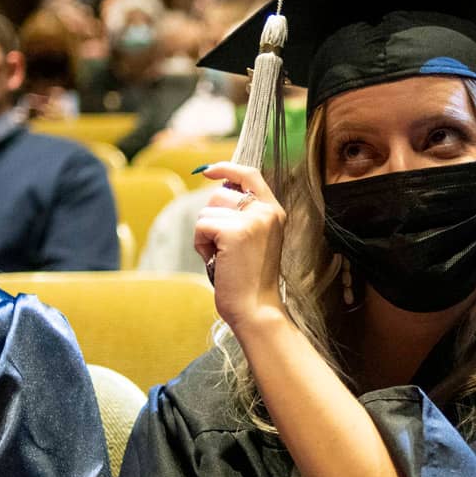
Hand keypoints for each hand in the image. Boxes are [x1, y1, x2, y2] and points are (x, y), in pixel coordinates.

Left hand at [194, 162, 286, 331]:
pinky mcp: (235, 232)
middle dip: (212, 219)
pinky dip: (201, 245)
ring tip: (222, 257)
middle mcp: (266, 211)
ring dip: (205, 234)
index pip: (250, 174)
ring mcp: (252, 220)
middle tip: (224, 248)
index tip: (208, 170)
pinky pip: (201, 226)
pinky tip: (216, 261)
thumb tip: (218, 188)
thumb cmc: (249, 279)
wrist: (256, 308)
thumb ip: (244, 214)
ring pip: (207, 211)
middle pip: (220, 194)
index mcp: (274, 211)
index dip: (227, 168)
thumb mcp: (254, 239)